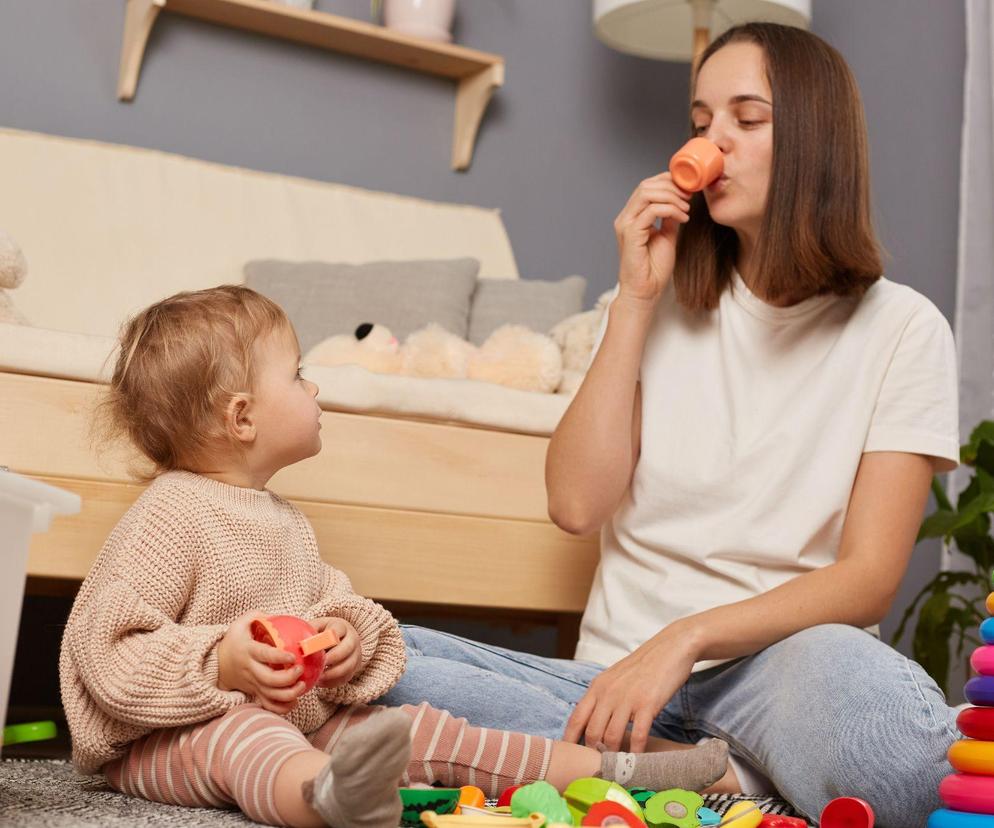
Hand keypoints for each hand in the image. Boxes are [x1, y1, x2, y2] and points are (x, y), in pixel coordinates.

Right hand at [217, 611, 306, 714]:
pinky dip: (282, 708)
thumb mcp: (241, 624)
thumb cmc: (234, 641)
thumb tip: (277, 614)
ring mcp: (252, 684)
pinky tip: (295, 701)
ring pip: (270, 695)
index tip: (292, 656)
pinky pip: (268, 705)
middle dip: (287, 678)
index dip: (278, 656)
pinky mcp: (254, 693)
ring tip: (302, 686)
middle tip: (300, 670)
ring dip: (288, 694)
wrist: (217, 664)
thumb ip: (258, 616)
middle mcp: (250, 670)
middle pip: (269, 679)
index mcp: (248, 651)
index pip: (264, 655)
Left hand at [312, 617, 362, 688]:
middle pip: (346, 648)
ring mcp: (355, 654)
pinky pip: (346, 677)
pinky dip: (333, 681)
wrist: (341, 639)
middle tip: (318, 664)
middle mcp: (352, 639)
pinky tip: (321, 682)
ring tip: (318, 677)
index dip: (322, 641)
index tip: (308, 649)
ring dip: (332, 673)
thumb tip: (294, 643)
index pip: (336, 631)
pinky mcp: (355, 668)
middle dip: (331, 657)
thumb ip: (308, 633)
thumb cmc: (323, 633)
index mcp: (341, 626)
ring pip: (348, 665)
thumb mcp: (317, 627)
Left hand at [563, 624, 697, 752]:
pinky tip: (638, 759)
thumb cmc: (643, 666)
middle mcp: (608, 693)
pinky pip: (638, 735)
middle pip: (592, 732)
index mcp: (598, 686)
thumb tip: (594, 722)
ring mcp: (627, 699)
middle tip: (601, 765)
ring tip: (618, 765)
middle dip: (595, 752)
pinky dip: (636, 752)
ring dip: (614, 755)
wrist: (670, 648)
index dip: (570, 739)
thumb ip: (603, 697)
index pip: (576, 718)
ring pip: (612, 737)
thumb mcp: (615, 677)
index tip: (569, 756)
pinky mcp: (648, 704)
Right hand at [614, 172, 691, 305]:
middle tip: (690, 196)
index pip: (647, 186)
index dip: (668, 181)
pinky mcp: (631, 234)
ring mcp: (626, 225)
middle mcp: (625, 218)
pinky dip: (671, 210)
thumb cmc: (653, 269)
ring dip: (672, 197)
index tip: (688, 189)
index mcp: (632, 217)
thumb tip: (680, 201)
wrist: (645, 293)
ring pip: (647, 193)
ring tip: (687, 208)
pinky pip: (652, 210)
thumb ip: (670, 217)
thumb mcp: (667, 236)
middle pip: (646, 185)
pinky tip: (683, 218)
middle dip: (672, 186)